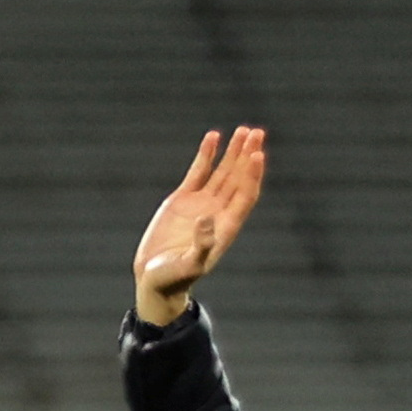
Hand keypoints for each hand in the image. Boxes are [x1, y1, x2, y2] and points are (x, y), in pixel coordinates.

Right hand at [132, 125, 266, 325]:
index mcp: (225, 227)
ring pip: (223, 172)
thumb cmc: (174, 279)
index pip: (245, 195)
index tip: (257, 154)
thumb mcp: (188, 267)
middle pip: (239, 178)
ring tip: (244, 131)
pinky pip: (198, 172)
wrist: (154, 279)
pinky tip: (213, 137)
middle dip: (247, 156)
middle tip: (256, 133)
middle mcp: (218, 212)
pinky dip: (206, 155)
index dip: (252, 175)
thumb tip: (206, 219)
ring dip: (233, 152)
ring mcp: (201, 203)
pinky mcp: (183, 199)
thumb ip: (201, 246)